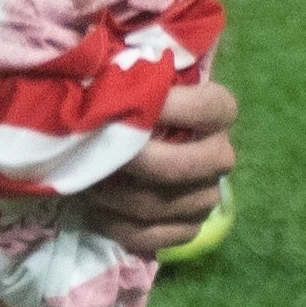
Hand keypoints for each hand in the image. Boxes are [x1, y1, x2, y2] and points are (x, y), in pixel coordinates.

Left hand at [82, 79, 236, 256]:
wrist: (134, 141)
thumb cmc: (131, 100)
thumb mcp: (134, 75)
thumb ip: (132, 71)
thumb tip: (106, 71)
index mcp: (218, 111)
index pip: (212, 108)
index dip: (174, 107)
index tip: (130, 103)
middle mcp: (220, 155)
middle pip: (180, 166)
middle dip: (131, 162)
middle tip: (96, 152)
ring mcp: (208, 197)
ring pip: (159, 203)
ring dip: (114, 194)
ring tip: (84, 177)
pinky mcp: (189, 229)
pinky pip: (152, 236)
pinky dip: (116, 224)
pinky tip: (94, 208)